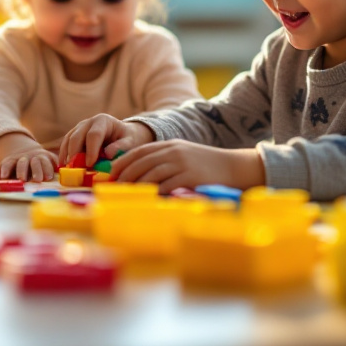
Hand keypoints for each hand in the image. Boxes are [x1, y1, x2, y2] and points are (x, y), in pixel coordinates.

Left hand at [0, 136, 58, 181]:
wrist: (32, 154)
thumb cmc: (17, 168)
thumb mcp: (6, 170)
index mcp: (13, 160)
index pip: (8, 163)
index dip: (5, 169)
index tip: (3, 177)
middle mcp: (26, 157)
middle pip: (23, 163)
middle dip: (22, 170)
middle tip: (22, 179)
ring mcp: (39, 157)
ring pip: (39, 161)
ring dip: (40, 170)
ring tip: (42, 179)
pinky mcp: (50, 158)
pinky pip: (53, 162)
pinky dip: (53, 168)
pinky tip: (54, 175)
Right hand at [58, 114, 154, 166]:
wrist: (123, 133)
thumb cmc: (128, 138)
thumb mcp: (130, 141)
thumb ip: (121, 146)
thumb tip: (108, 154)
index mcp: (103, 120)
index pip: (94, 135)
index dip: (91, 150)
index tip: (90, 164)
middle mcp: (88, 122)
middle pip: (77, 136)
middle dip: (75, 153)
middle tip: (75, 169)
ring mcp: (79, 128)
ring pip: (68, 139)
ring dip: (67, 154)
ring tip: (68, 170)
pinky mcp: (74, 136)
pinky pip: (66, 144)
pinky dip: (64, 155)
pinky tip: (63, 166)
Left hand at [109, 141, 264, 193]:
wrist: (234, 167)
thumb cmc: (207, 165)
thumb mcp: (184, 155)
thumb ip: (165, 160)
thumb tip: (141, 174)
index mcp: (169, 145)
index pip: (139, 151)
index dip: (123, 162)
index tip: (112, 173)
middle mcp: (173, 152)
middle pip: (141, 162)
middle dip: (125, 175)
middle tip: (115, 188)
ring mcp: (181, 164)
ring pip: (150, 174)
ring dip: (135, 186)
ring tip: (126, 196)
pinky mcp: (189, 177)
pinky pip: (166, 185)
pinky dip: (154, 193)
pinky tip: (147, 200)